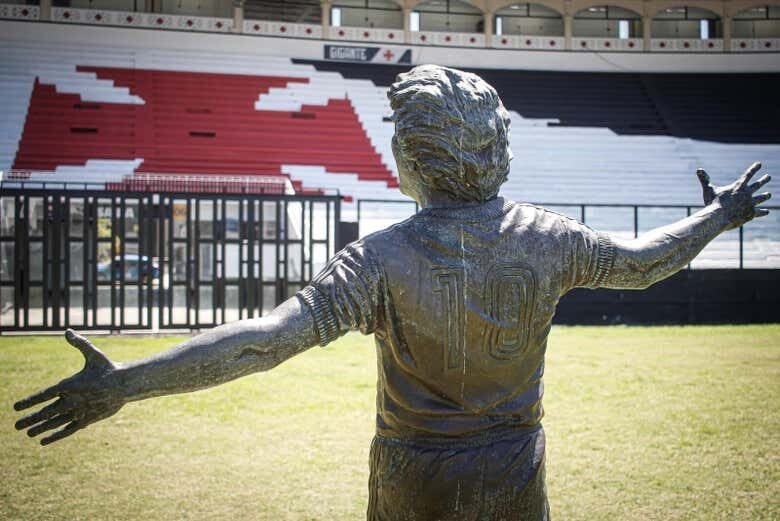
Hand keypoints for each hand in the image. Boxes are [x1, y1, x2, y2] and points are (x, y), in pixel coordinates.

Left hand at [14, 329, 124, 444]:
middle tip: (16, 425)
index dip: (29, 401)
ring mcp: (79, 412)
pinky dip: (55, 436)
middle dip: (30, 419)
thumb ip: (79, 344)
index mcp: (69, 385)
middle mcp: (72, 400)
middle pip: (46, 413)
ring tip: (27, 433)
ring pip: (55, 423)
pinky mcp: (87, 419)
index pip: (43, 395)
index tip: (15, 407)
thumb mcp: (94, 354)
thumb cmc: (109, 368)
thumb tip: (67, 331)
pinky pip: (67, 430)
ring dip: (40, 428)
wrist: (126, 385)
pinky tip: (44, 441)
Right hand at [697, 161, 771, 229]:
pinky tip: (766, 211)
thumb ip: (705, 180)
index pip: (748, 174)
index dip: (754, 168)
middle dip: (764, 180)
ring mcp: (750, 203)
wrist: (719, 217)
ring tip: (768, 194)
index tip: (760, 164)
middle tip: (768, 177)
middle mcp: (747, 193)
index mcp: (738, 186)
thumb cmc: (713, 203)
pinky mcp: (751, 213)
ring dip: (765, 196)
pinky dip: (763, 212)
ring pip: (761, 198)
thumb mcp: (709, 190)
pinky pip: (759, 212)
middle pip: (758, 185)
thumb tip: (698, 169)